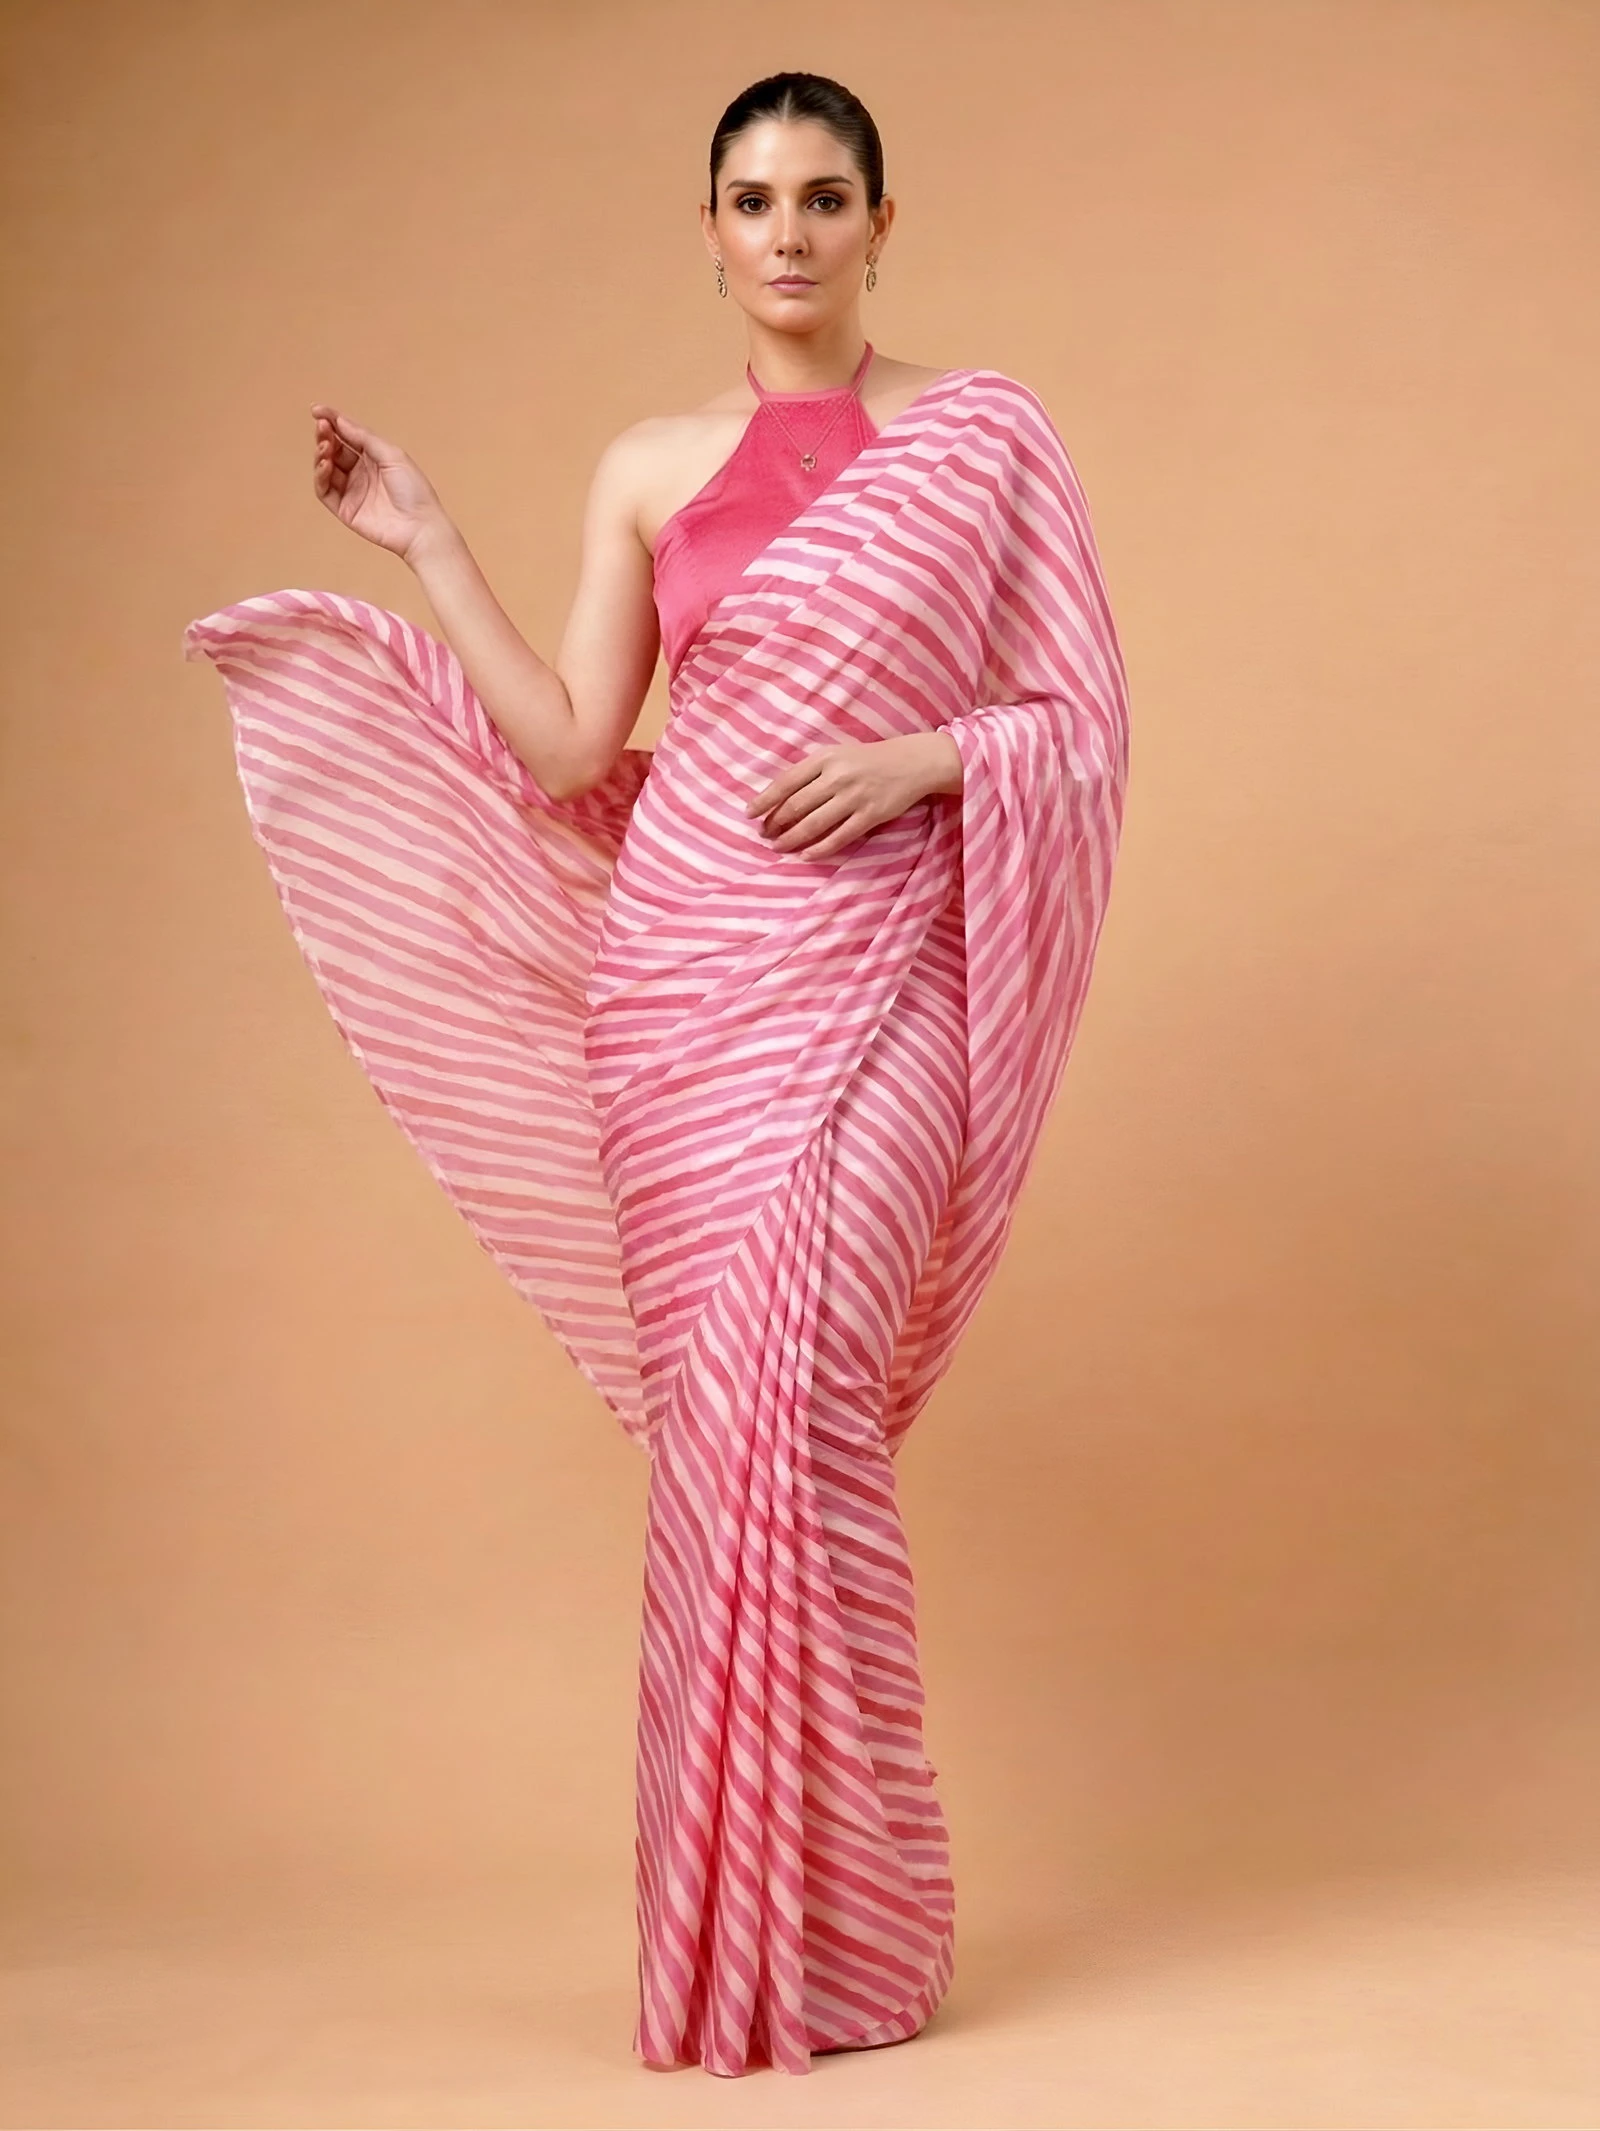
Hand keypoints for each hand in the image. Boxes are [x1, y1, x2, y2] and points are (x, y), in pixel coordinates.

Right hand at [310, 403, 452, 560]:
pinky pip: (325, 490)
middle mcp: (361, 472)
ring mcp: (352, 491)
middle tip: (321, 427)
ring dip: (321, 454)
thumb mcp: (392, 455)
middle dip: (325, 436)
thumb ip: (364, 438)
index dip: (332, 421)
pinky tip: (325, 464)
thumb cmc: (414, 491)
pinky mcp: (345, 510)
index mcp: (375, 457)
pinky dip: (320, 476)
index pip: (348, 435)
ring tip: (325, 447)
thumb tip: (339, 420)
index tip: (317, 410)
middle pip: (334, 449)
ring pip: (326, 468)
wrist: (420, 527)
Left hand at [744, 733, 962, 857]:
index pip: (786, 782)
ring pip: (814, 824)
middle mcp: (837, 776)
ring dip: (792, 839)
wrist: (911, 762)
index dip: (765, 800)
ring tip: (779, 847)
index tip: (750, 814)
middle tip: (764, 835)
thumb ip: (812, 772)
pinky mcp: (871, 815)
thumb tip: (780, 797)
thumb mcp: (838, 755)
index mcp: (825, 758)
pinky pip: (839, 837)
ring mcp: (854, 796)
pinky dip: (819, 849)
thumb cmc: (868, 759)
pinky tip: (806, 856)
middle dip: (775, 823)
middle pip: (796, 806)